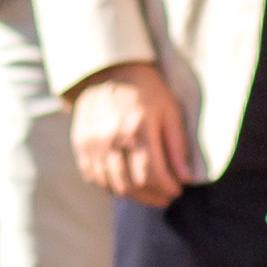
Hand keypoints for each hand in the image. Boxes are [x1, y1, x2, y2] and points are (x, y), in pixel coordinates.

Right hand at [70, 63, 195, 206]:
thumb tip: (186, 178)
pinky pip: (94, 178)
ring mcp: (92, 143)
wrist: (109, 70)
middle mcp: (111, 139)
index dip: (167, 189)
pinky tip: (125, 183)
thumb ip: (177, 146)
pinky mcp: (80, 144)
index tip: (177, 189)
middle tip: (165, 196)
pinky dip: (111, 187)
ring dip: (133, 196)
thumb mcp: (170, 111)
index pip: (152, 175)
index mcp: (137, 129)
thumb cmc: (146, 90)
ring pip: (111, 186)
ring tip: (148, 192)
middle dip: (152, 197)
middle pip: (131, 186)